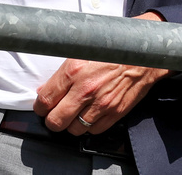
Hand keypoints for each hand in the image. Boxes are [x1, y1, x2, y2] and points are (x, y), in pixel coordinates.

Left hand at [33, 11, 172, 134]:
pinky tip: (89, 116)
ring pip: (74, 129)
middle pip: (56, 121)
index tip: (41, 107)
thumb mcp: (80, 52)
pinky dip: (89, 127)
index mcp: (73, 70)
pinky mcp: (115, 112)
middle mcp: (85, 89)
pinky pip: (94, 131)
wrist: (141, 55)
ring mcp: (101, 103)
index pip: (45, 99)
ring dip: (71, 124)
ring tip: (72, 115)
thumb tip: (44, 90)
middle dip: (51, 120)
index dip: (39, 107)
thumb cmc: (111, 51)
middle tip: (53, 115)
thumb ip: (62, 73)